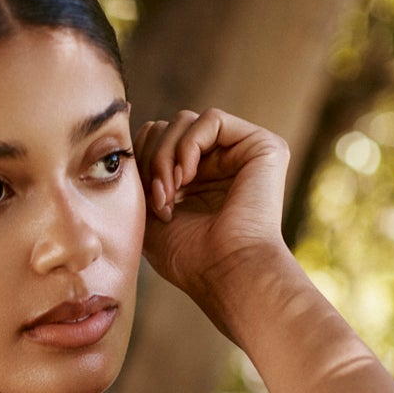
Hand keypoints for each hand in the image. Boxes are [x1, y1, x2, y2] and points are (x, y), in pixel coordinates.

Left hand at [134, 107, 291, 314]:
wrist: (226, 273)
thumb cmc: (190, 258)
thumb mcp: (150, 214)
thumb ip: (142, 175)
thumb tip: (131, 139)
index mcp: (197, 180)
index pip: (157, 141)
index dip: (142, 160)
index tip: (143, 199)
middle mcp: (221, 163)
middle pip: (169, 127)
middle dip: (152, 158)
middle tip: (157, 198)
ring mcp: (242, 153)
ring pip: (186, 121)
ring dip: (166, 155)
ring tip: (170, 193)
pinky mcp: (262, 146)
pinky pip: (211, 119)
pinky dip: (189, 145)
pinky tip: (189, 177)